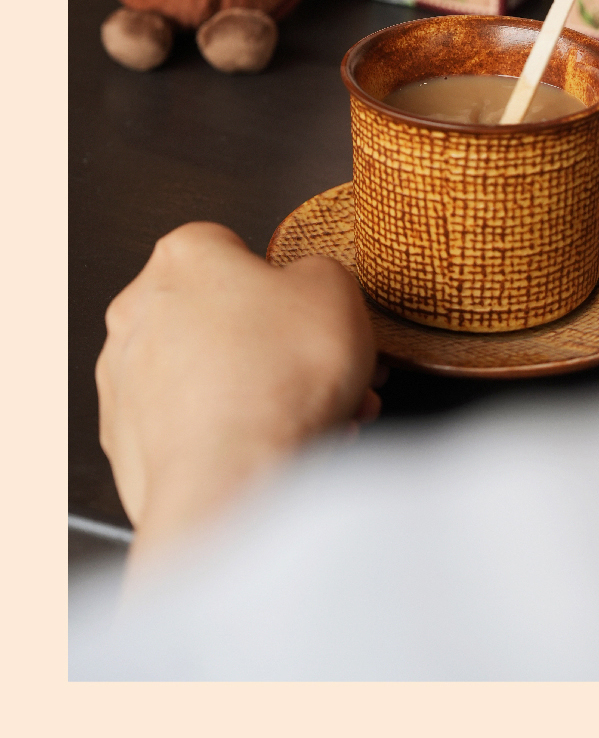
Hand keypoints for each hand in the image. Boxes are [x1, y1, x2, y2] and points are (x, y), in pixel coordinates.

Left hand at [96, 220, 378, 560]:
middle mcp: (139, 312)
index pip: (237, 252)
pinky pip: (188, 431)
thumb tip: (310, 289)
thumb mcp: (335, 289)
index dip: (286, 289)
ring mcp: (125, 383)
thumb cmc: (276, 384)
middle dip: (278, 351)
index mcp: (183, 256)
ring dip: (260, 398)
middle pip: (223, 322)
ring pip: (208, 380)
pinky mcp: (125, 446)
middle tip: (323, 377)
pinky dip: (228, 440)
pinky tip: (274, 453)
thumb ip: (319, 272)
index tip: (311, 319)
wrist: (234, 485)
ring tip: (316, 425)